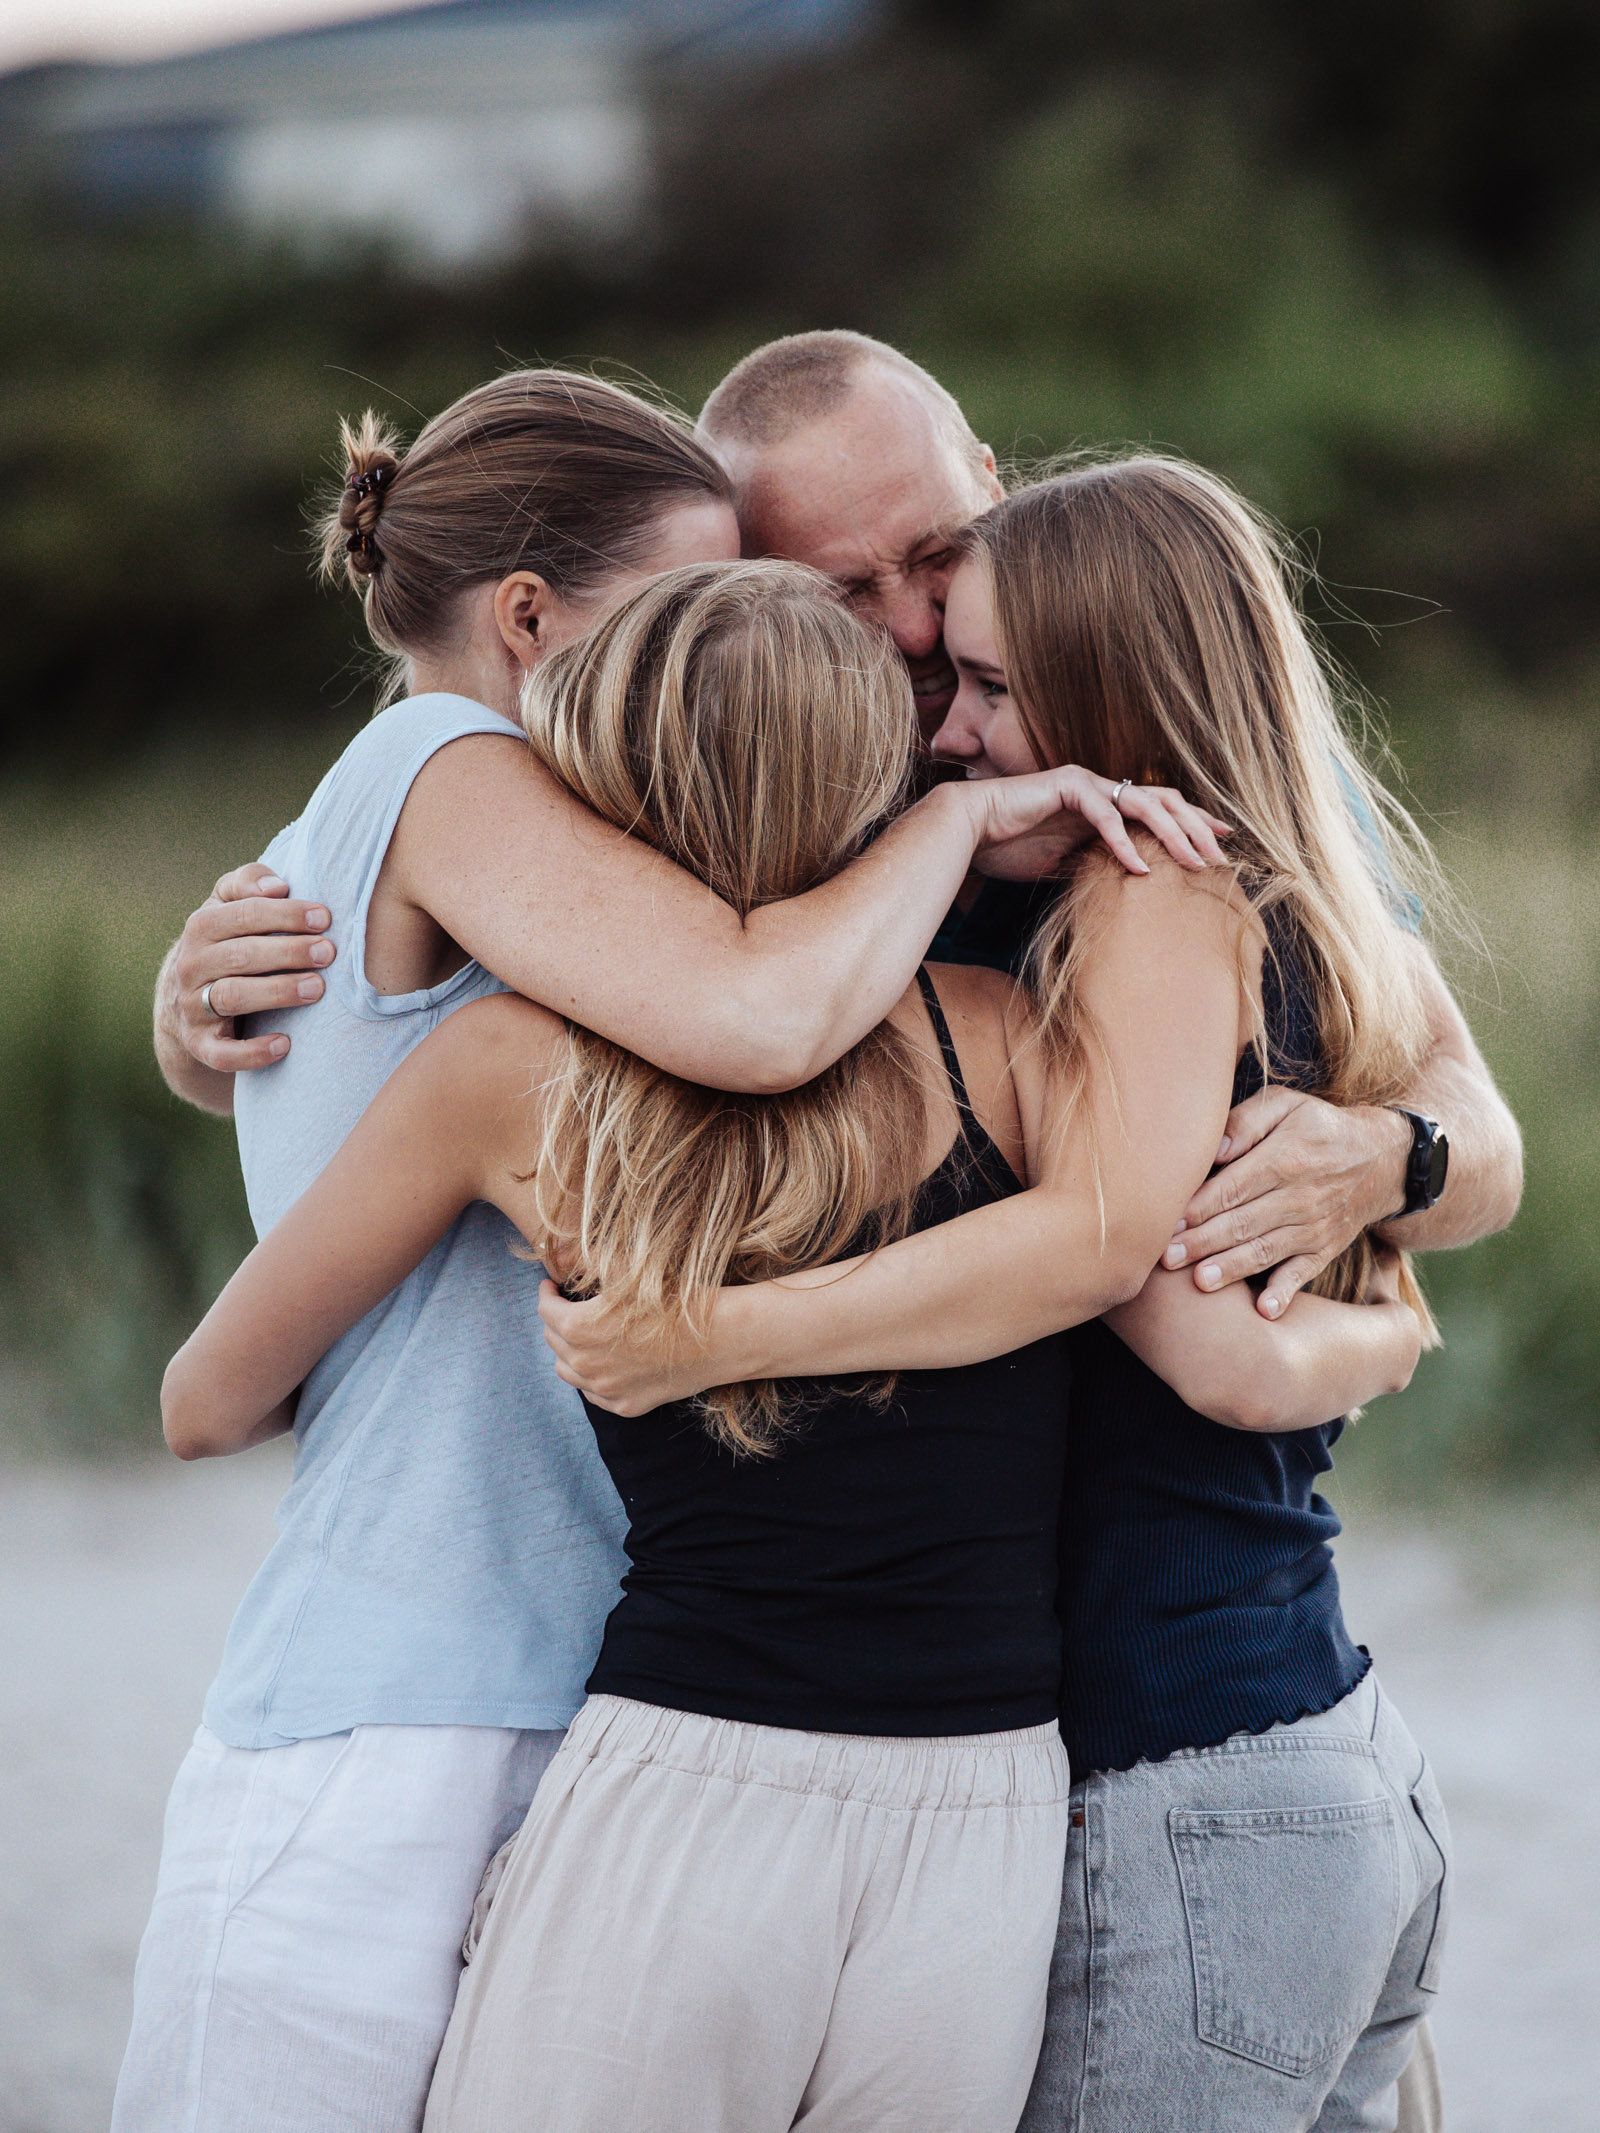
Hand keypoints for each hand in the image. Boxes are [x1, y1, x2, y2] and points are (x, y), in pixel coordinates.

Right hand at [164, 863, 336, 1072]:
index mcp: (201, 926)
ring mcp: (192, 1006)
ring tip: (318, 989)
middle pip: (241, 955)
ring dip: (277, 992)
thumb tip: (277, 885)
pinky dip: (252, 1052)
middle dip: (288, 952)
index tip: (325, 918)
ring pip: (233, 997)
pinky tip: (286, 1044)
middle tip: (329, 953)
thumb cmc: (229, 941)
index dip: (286, 915)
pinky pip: (222, 1054)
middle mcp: (191, 965)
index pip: (244, 914)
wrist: (189, 998)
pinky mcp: (200, 1044)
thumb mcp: (231, 905)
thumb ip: (249, 883)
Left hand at [538, 1280, 724, 1415]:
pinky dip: (592, 1378)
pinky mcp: (626, 1405)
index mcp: (579, 1328)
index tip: (551, 1286)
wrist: (718, 1337)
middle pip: (553, 1341)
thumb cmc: (676, 1300)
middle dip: (556, 1321)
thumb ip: (593, 1267)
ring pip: (568, 1372)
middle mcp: (585, 1364)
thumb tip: (570, 1259)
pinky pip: (594, 1394)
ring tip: (580, 1336)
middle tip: (567, 1307)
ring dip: (568, 1352)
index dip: (546, 1294)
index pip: (545, 1311)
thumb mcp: (628, 1274)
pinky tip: (603, 1363)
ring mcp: (605, 1390)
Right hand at [960, 766, 1230, 881]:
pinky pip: (1105, 815)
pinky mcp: (1067, 788)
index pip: (1158, 811)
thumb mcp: (1063, 864)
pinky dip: (1124, 842)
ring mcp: (1086, 784)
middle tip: (1219, 854)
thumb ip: (1094, 866)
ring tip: (1193, 860)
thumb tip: (1123, 886)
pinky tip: (1140, 867)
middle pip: (1163, 801)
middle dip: (1195, 827)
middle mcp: (1101, 789)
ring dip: (1173, 833)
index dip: (1191, 825)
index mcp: (1104, 805)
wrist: (968, 832)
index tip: (1220, 844)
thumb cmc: (1009, 847)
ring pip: (1144, 802)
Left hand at [1164, 1089, 1410, 1319]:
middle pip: (1243, 1222)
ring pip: (1265, 1250)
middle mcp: (1300, 1196)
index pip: (1233, 1187)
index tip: (1168, 1221)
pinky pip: (1303, 1273)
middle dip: (1202, 1242)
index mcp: (1285, 1158)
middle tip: (1166, 1258)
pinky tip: (1265, 1311)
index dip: (1200, 1207)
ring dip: (1232, 1268)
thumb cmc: (1318, 1126)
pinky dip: (1285, 1293)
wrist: (1381, 1158)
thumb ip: (1246, 1121)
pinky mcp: (1324, 1248)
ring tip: (1200, 1282)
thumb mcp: (1286, 1104)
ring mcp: (1314, 1226)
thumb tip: (1213, 1149)